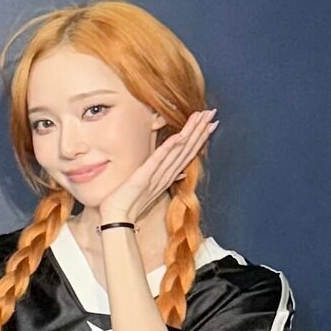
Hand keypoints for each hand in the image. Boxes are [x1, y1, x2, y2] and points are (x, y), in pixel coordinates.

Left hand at [99, 111, 215, 227]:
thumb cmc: (130, 202)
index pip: (188, 153)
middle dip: (200, 130)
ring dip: (191, 133)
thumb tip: (181, 172)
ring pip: (178, 151)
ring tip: (201, 118)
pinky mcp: (145, 176)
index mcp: (168, 176)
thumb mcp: (151, 188)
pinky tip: (179, 135)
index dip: (199, 137)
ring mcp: (157, 175)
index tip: (210, 123)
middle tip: (212, 113)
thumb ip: (166, 178)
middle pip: (188, 149)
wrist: (118, 217)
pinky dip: (169, 147)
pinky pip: (159, 159)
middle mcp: (167, 174)